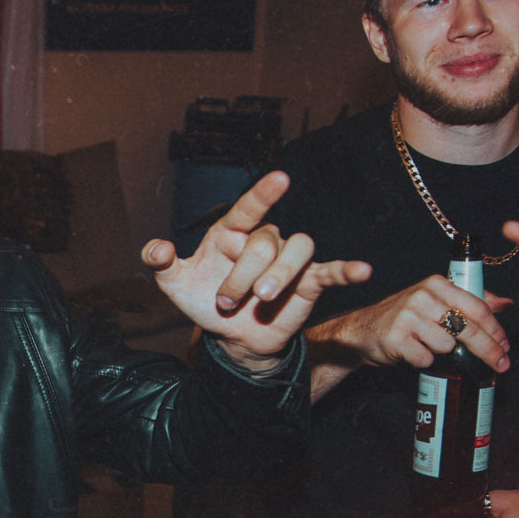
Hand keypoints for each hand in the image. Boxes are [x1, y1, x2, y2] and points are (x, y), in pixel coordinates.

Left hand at [141, 171, 369, 369]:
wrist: (230, 338)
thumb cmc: (205, 301)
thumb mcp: (176, 285)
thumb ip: (162, 264)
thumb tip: (156, 250)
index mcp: (232, 231)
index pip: (249, 207)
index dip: (264, 194)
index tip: (281, 179)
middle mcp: (264, 239)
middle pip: (265, 242)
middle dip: (243, 275)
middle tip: (225, 302)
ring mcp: (289, 259)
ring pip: (298, 247)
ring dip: (279, 274)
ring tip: (262, 299)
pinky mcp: (308, 283)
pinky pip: (331, 270)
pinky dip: (347, 270)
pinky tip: (361, 271)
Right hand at [314, 274, 512, 373]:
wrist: (361, 330)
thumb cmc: (403, 318)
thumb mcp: (436, 302)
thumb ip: (470, 302)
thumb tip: (506, 303)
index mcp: (436, 284)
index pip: (477, 307)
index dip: (496, 330)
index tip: (506, 346)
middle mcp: (422, 296)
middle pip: (468, 327)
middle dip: (489, 350)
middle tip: (500, 364)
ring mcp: (408, 316)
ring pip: (447, 345)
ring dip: (443, 353)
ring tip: (427, 346)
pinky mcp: (396, 337)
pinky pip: (426, 357)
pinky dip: (424, 360)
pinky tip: (414, 353)